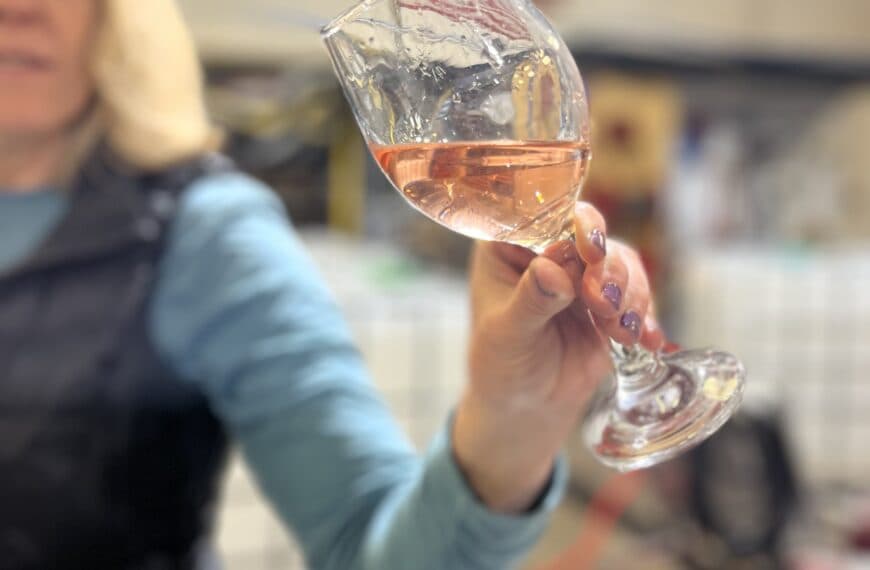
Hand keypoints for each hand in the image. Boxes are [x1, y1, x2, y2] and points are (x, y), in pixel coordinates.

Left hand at [453, 202, 663, 512]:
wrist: (526, 405)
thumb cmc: (501, 364)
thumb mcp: (507, 333)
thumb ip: (530, 300)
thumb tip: (551, 269)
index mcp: (509, 245)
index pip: (546, 219)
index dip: (576, 228)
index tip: (591, 252)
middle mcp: (548, 250)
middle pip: (592, 237)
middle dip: (609, 270)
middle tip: (605, 305)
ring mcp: (581, 275)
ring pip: (621, 263)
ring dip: (629, 295)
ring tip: (621, 331)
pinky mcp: (609, 302)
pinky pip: (636, 296)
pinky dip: (644, 316)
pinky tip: (646, 340)